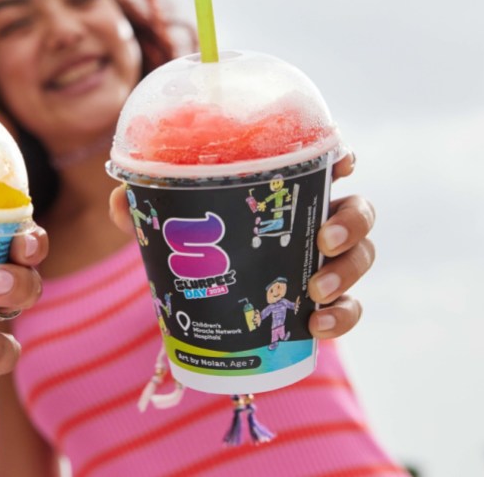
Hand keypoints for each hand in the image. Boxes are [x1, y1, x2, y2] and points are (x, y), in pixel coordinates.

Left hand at [108, 150, 374, 340]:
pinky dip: (342, 317)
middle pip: (358, 208)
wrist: (199, 292)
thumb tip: (121, 201)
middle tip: (324, 239)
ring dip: (348, 271)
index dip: (342, 158)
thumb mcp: (165, 217)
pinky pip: (350, 308)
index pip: (326, 161)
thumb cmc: (192, 237)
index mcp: (285, 186)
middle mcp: (314, 217)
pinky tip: (315, 325)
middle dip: (352, 221)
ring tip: (315, 291)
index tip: (342, 163)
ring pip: (362, 256)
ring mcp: (324, 260)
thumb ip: (141, 203)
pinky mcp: (323, 301)